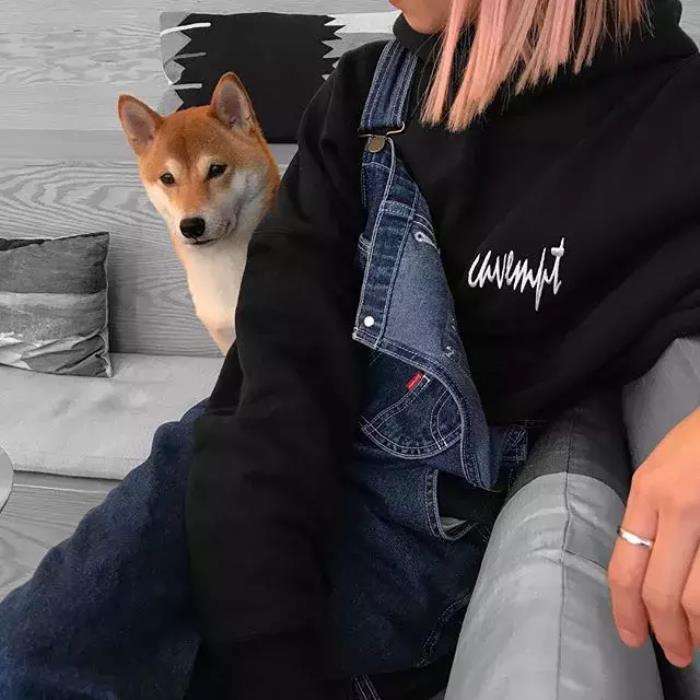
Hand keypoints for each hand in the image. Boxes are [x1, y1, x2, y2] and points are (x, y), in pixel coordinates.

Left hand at [608, 407, 699, 667]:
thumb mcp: (662, 467)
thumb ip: (651, 513)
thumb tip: (646, 567)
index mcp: (650, 491)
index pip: (626, 566)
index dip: (625, 610)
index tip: (631, 636)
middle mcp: (681, 508)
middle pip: (663, 592)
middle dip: (666, 632)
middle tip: (673, 653)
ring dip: (698, 629)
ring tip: (697, 641)